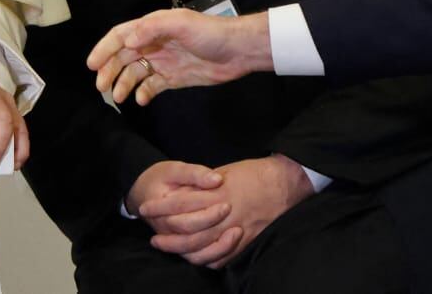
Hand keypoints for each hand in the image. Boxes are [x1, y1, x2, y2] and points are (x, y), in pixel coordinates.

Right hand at [88, 10, 274, 104]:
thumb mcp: (181, 23)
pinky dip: (143, 93)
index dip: (104, 49)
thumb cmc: (210, 33)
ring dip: (123, 84)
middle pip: (123, 56)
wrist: (238, 51)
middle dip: (109, 70)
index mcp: (153, 27)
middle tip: (101, 87)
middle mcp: (154, 43)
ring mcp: (163, 61)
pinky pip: (151, 86)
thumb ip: (152, 28)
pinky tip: (141, 100)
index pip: (121, 36)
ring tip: (119, 97)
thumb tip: (127, 42)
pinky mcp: (173, 78)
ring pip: (134, 73)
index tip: (91, 65)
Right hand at [127, 161, 238, 265]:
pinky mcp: (183, 247)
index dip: (209, 214)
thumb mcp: (174, 169)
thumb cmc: (161, 178)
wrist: (144, 192)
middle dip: (216, 228)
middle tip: (233, 213)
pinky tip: (231, 243)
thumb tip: (217, 180)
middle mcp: (167, 232)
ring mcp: (175, 242)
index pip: (187, 221)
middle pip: (192, 240)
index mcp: (162, 213)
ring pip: (197, 257)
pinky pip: (201, 260)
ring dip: (219, 248)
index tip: (227, 203)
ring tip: (237, 232)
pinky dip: (216, 256)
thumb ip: (195, 174)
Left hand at [142, 155, 311, 268]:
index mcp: (216, 193)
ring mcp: (235, 230)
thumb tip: (185, 192)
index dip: (160, 207)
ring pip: (202, 249)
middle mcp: (223, 214)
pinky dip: (206, 260)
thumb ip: (205, 184)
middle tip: (154, 237)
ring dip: (182, 251)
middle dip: (167, 237)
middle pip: (187, 232)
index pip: (180, 203)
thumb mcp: (226, 171)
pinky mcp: (246, 241)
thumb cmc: (255, 172)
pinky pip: (222, 257)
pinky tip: (195, 257)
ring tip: (169, 248)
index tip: (146, 207)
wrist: (286, 182)